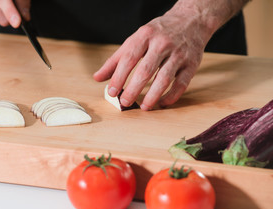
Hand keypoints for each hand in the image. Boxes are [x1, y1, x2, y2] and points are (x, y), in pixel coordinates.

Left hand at [94, 8, 211, 109]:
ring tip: (144, 107)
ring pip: (164, 79)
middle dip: (133, 89)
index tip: (111, 92)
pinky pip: (181, 83)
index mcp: (145, 35)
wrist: (191, 20)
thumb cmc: (159, 33)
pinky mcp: (192, 63)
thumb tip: (98, 78)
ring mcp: (178, 54)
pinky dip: (172, 96)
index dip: (118, 77)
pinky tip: (162, 103)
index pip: (129, 58)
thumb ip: (116, 59)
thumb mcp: (136, 39)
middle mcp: (162, 43)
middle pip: (145, 70)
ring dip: (153, 96)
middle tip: (125, 102)